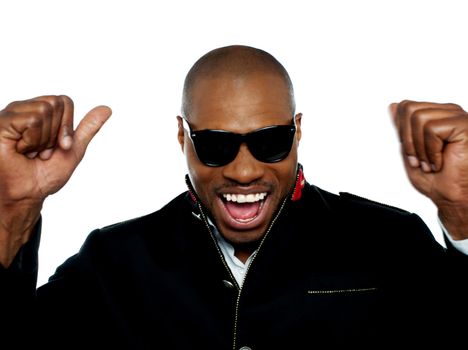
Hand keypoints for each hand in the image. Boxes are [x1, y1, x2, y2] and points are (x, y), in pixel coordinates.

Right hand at [0, 95, 111, 265]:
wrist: (27, 195)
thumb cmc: (44, 175)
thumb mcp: (73, 149)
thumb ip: (88, 128)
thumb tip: (107, 108)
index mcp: (39, 113)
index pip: (64, 101)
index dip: (67, 126)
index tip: (60, 146)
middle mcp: (23, 110)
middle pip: (55, 104)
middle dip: (55, 134)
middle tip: (41, 151)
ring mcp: (11, 115)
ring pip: (44, 110)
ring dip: (42, 139)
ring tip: (30, 152)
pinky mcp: (2, 123)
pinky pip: (32, 120)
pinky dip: (32, 140)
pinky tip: (20, 150)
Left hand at [390, 100, 467, 239]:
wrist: (452, 197)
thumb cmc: (436, 179)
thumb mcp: (409, 150)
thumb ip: (402, 128)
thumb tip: (393, 106)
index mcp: (436, 116)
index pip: (406, 107)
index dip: (401, 132)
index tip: (412, 154)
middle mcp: (448, 113)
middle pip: (409, 109)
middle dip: (408, 140)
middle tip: (420, 160)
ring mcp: (457, 117)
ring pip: (418, 118)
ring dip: (420, 148)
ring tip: (430, 163)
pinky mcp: (463, 125)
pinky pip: (432, 129)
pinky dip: (431, 150)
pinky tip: (440, 162)